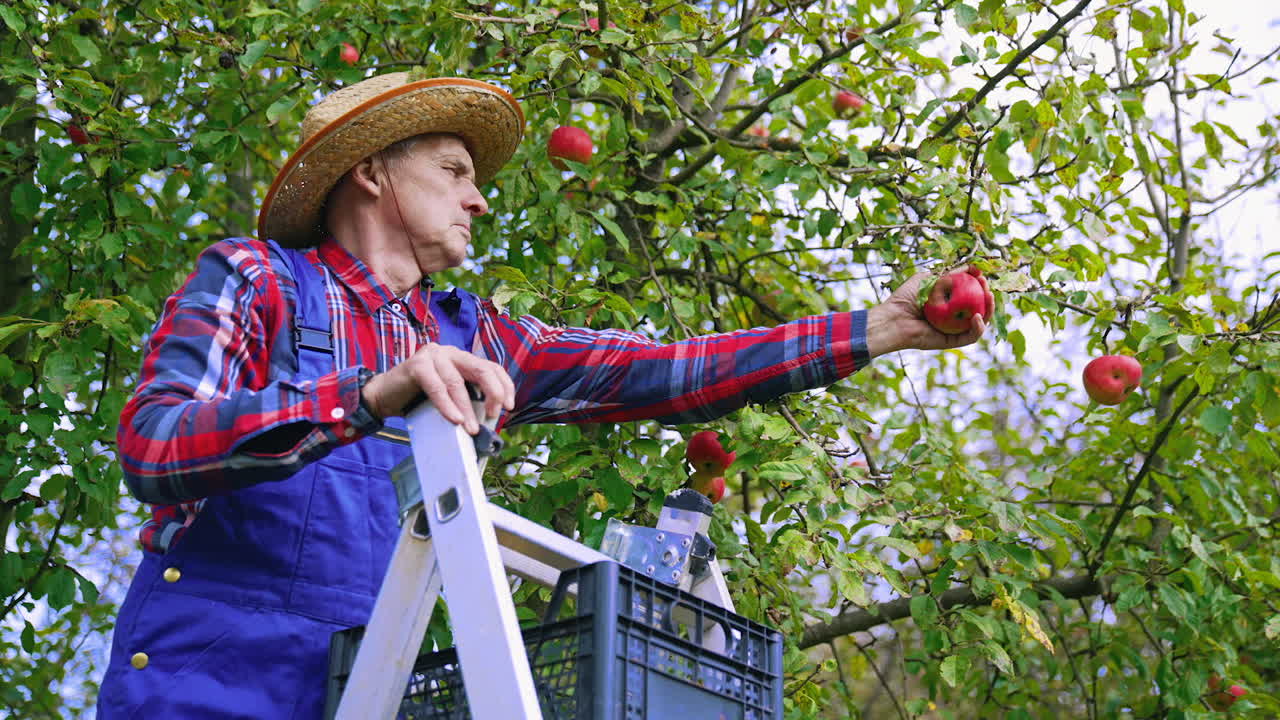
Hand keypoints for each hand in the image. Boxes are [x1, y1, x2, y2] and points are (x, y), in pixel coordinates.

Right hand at [361, 343, 514, 433]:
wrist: (384, 396)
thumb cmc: (419, 398)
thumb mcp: (451, 397)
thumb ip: (468, 399)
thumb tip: (491, 419)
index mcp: (462, 359)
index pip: (492, 368)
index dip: (504, 386)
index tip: (509, 406)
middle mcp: (450, 353)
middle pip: (481, 369)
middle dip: (493, 393)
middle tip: (493, 416)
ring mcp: (433, 355)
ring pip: (457, 382)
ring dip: (466, 409)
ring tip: (470, 428)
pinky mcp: (416, 364)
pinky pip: (436, 387)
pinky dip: (447, 405)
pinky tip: (454, 419)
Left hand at [866, 266, 995, 356]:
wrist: (893, 318)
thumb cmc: (905, 298)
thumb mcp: (929, 279)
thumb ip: (949, 273)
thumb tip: (972, 266)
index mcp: (948, 303)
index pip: (970, 295)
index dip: (979, 285)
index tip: (980, 275)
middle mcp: (952, 317)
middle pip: (979, 308)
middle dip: (987, 297)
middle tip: (987, 286)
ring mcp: (952, 330)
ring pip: (979, 323)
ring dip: (989, 311)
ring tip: (989, 297)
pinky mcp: (950, 342)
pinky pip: (969, 337)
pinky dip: (978, 328)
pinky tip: (979, 316)